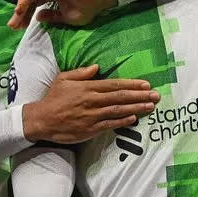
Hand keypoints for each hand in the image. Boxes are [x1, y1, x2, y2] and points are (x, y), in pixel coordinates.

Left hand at [7, 0, 117, 28]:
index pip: (34, 4)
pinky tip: (20, 9)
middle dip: (20, 13)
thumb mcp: (64, 17)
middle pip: (29, 0)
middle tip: (13, 26)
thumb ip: (51, 16)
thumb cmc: (85, 8)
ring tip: (15, 20)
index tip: (20, 28)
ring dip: (21, 7)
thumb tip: (37, 17)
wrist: (96, 0)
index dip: (26, 16)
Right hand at [22, 65, 158, 143]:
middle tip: (156, 95)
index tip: (146, 84)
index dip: (132, 84)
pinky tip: (134, 118)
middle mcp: (92, 100)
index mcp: (88, 87)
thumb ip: (81, 73)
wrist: (42, 119)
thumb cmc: (53, 98)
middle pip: (120, 97)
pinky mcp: (90, 129)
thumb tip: (96, 68)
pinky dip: (123, 121)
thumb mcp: (64, 79)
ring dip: (136, 108)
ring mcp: (92, 115)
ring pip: (118, 110)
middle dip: (140, 95)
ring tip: (151, 106)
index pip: (114, 84)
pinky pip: (110, 124)